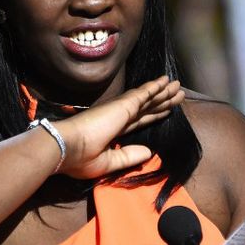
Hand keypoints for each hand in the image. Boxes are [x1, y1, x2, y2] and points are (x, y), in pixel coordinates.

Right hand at [55, 75, 183, 178]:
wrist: (66, 147)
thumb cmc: (80, 158)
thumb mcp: (108, 163)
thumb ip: (129, 156)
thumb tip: (148, 152)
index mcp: (114, 131)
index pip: (139, 120)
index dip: (153, 114)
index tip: (166, 111)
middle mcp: (119, 117)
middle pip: (147, 107)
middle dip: (163, 101)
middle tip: (178, 93)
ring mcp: (121, 109)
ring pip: (148, 98)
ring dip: (163, 91)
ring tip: (177, 86)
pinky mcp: (123, 105)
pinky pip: (144, 94)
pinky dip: (155, 87)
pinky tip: (165, 81)